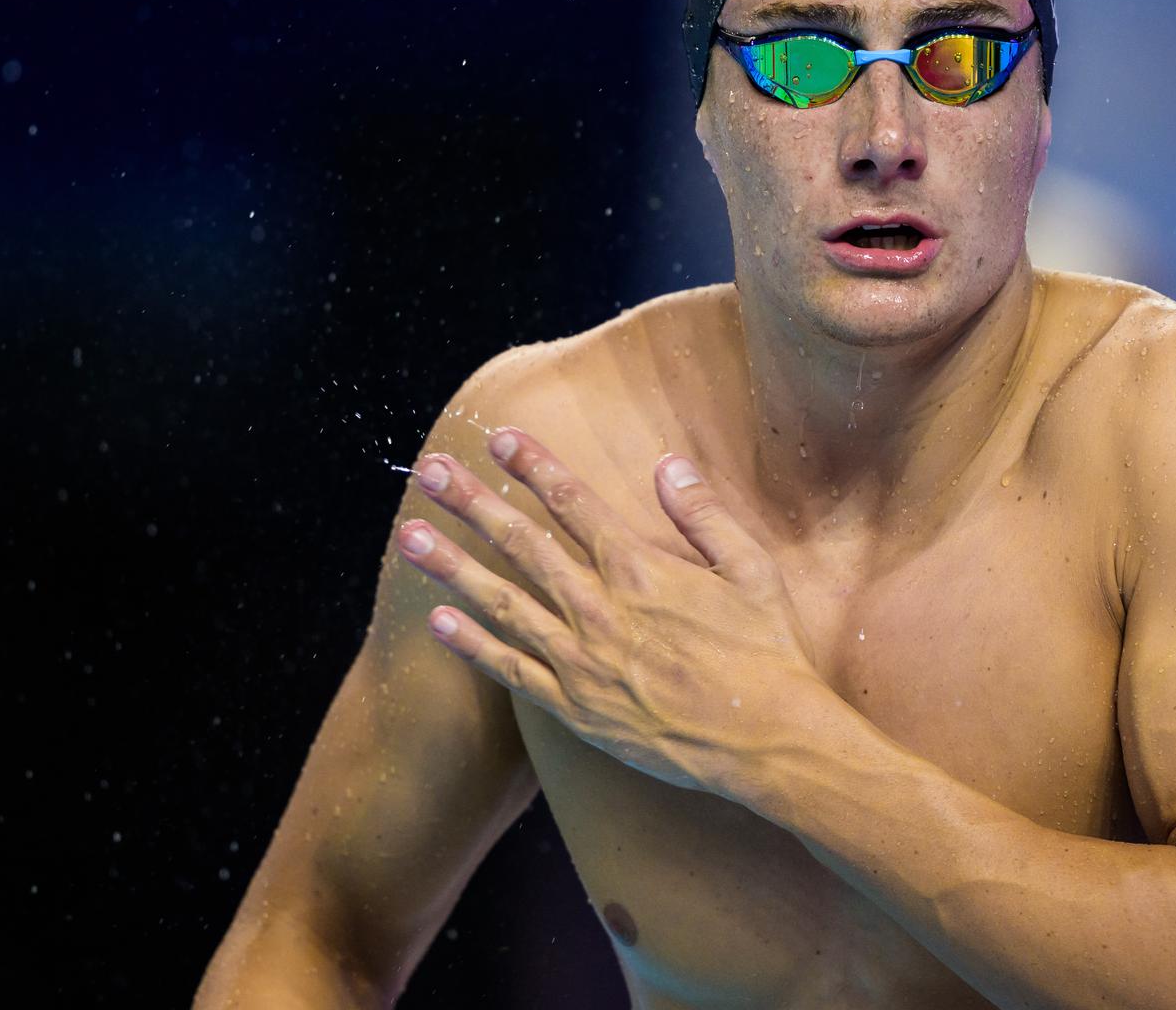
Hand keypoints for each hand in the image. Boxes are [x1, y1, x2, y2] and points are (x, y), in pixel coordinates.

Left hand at [396, 427, 822, 792]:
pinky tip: (438, 620)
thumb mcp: (751, 569)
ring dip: (452, 566)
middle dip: (473, 504)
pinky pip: (512, 670)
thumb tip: (667, 464)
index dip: (534, 466)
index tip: (499, 437)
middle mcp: (601, 609)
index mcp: (642, 569)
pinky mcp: (576, 708)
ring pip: (503, 603)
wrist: (764, 739)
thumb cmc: (767, 652)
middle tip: (430, 472)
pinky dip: (472, 644)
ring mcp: (582, 661)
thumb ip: (703, 514)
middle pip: (524, 544)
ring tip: (408, 536)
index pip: (575, 504)